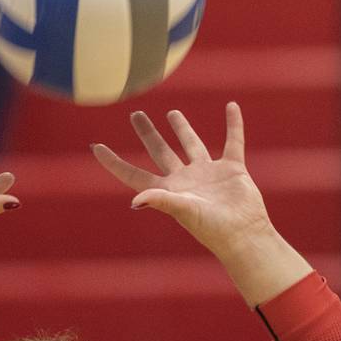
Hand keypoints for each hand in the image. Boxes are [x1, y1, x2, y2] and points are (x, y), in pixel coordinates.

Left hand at [92, 103, 271, 259]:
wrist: (244, 234)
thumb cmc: (212, 228)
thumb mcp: (184, 211)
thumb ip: (162, 201)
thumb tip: (135, 201)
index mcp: (167, 191)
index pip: (133, 173)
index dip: (114, 162)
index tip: (96, 146)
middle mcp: (184, 180)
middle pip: (160, 152)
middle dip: (148, 133)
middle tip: (135, 115)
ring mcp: (208, 173)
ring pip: (192, 144)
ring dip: (182, 128)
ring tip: (171, 113)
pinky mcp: (231, 169)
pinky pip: (233, 141)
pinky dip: (234, 124)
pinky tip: (231, 106)